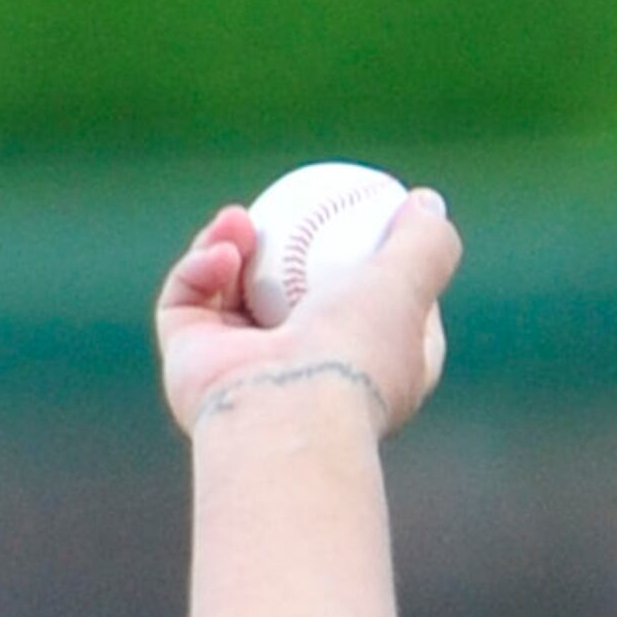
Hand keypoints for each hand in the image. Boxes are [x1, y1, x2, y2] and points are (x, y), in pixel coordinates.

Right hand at [154, 191, 455, 443]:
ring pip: (231, 291)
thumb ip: (427, 246)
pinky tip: (222, 254)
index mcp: (364, 376)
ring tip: (242, 222)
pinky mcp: (193, 364)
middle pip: (290, 297)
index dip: (365, 267)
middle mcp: (305, 380)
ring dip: (232, 244)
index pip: (370, 316)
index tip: (361, 222)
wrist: (285, 413)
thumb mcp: (407, 288)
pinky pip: (188, 301)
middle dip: (282, 246)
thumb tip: (428, 203)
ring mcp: (245, 372)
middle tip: (284, 204)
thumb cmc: (353, 355)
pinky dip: (201, 268)